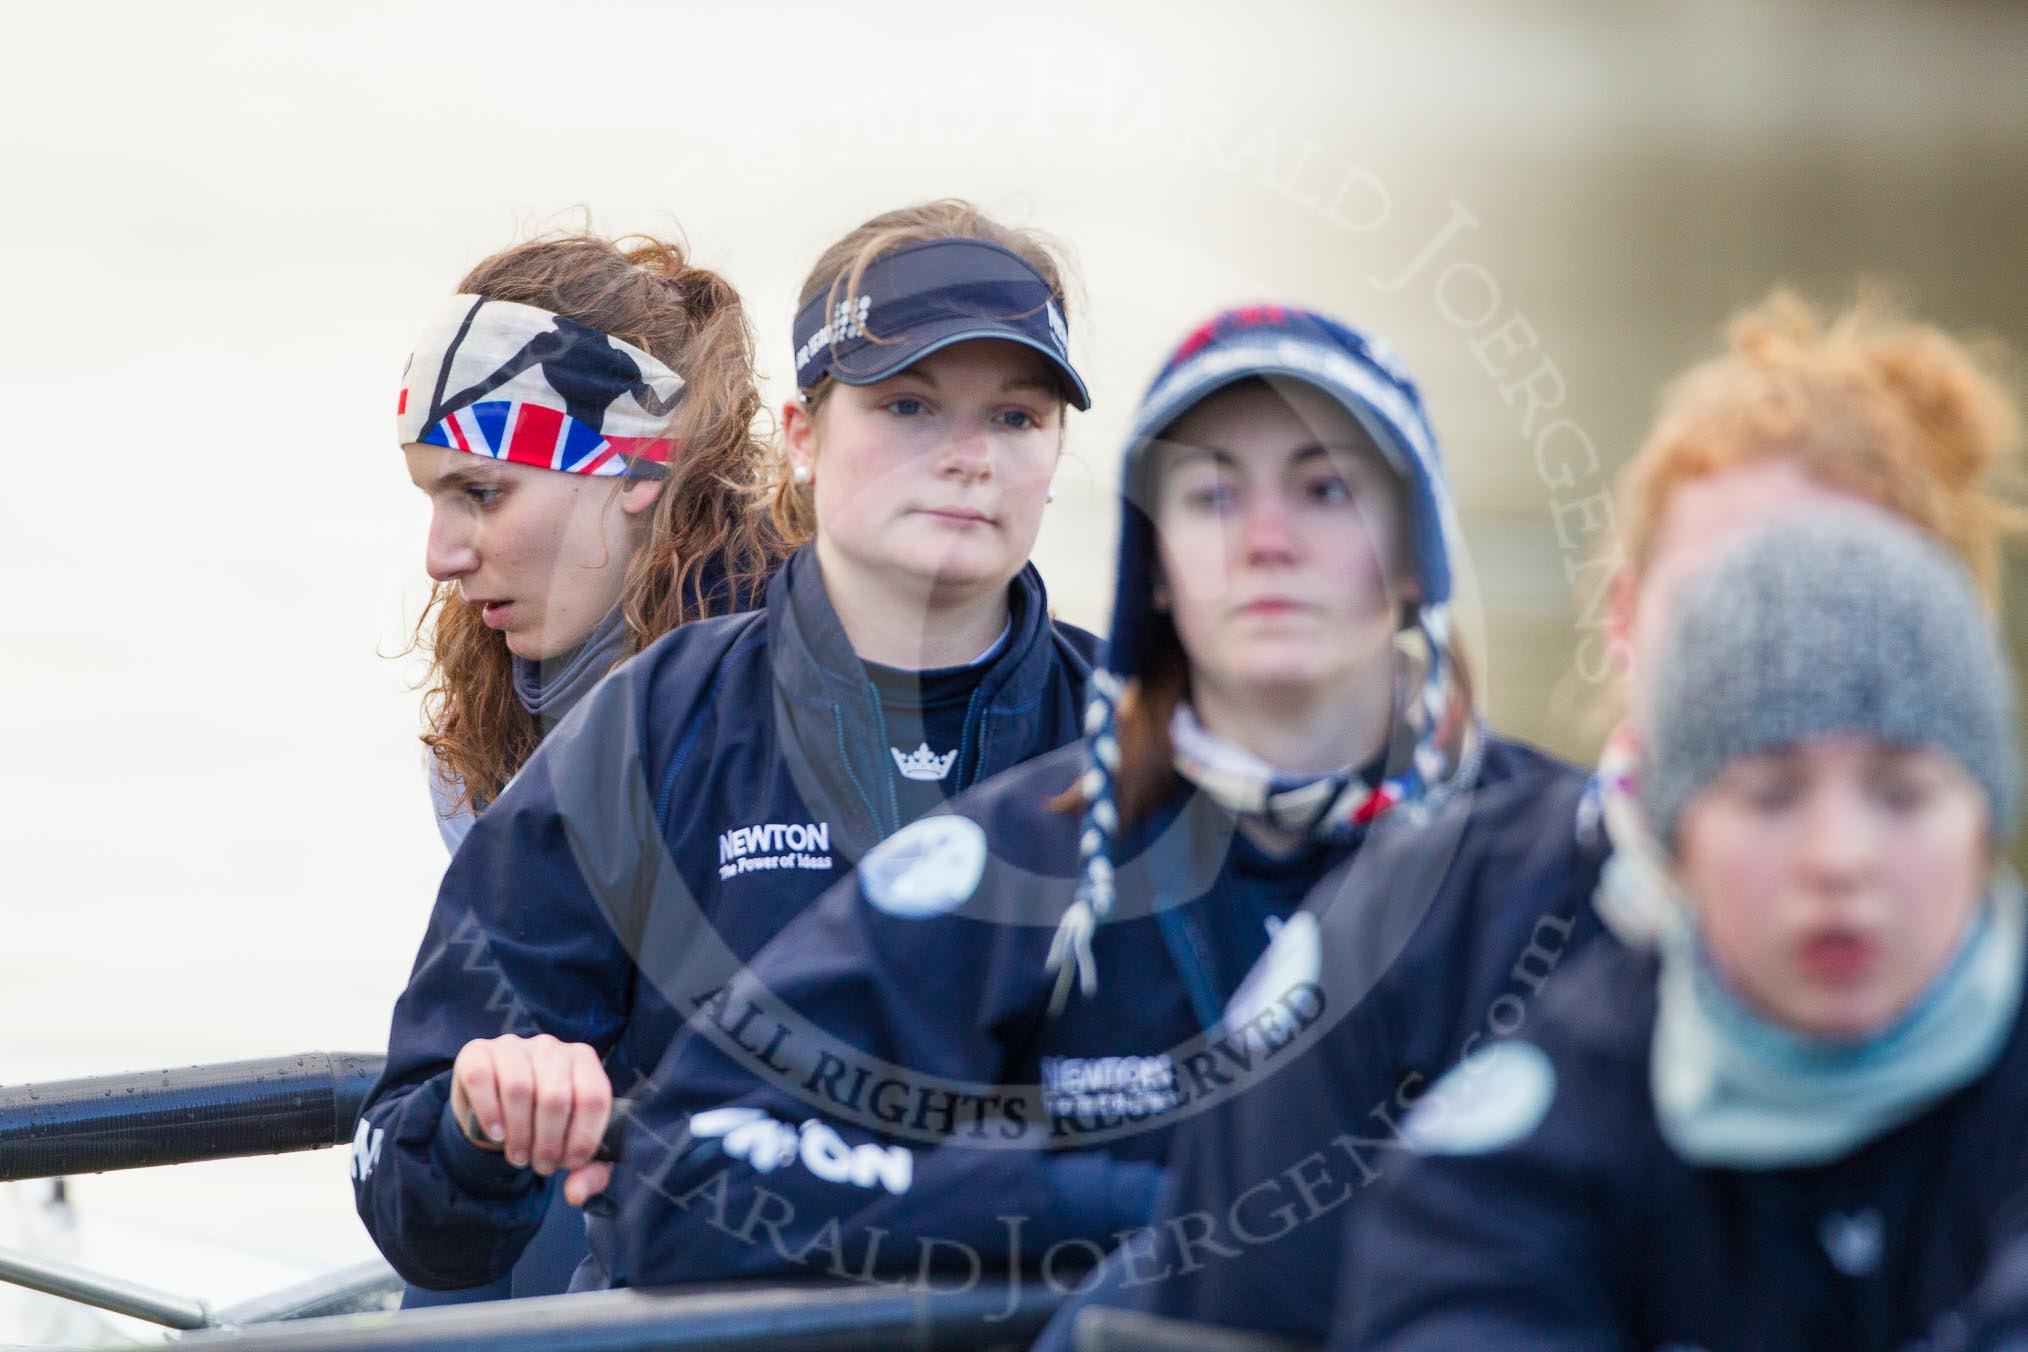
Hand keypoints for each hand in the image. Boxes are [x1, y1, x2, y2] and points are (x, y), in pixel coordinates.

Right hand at [449, 1034, 613, 1205]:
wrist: (495, 1114)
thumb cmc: (542, 1127)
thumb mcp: (570, 1148)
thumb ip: (588, 1172)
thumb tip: (575, 1195)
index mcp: (583, 1060)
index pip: (594, 1097)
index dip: (583, 1138)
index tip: (569, 1164)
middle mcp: (550, 1046)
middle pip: (555, 1097)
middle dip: (548, 1143)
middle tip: (540, 1165)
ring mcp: (512, 1045)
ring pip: (519, 1089)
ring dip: (519, 1134)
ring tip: (518, 1157)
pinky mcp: (476, 1053)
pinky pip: (482, 1080)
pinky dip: (489, 1113)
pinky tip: (496, 1134)